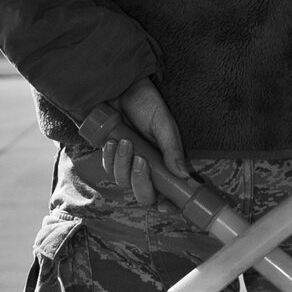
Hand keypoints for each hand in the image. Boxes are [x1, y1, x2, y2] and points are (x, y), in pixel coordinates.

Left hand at [101, 77, 187, 204]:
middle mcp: (146, 167)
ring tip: (125, 141)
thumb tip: (184, 175)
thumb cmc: (145, 102)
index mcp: (164, 163)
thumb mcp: (163, 123)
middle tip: (141, 161)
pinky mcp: (109, 155)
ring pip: (123, 181)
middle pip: (143, 194)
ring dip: (123, 164)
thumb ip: (172, 149)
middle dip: (141, 182)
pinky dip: (109, 157)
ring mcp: (126, 163)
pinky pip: (107, 168)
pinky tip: (111, 141)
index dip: (168, 205)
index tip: (164, 206)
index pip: (168, 192)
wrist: (119, 86)